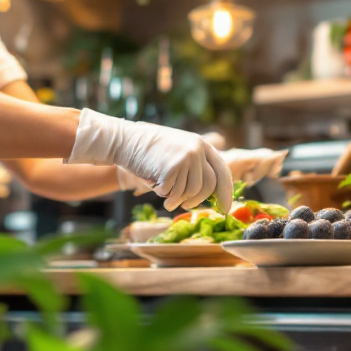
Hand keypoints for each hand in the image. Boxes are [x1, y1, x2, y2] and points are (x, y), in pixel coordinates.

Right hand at [118, 148, 284, 197]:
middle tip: (185, 207)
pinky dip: (162, 194)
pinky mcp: (172, 167)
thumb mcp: (179, 152)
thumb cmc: (149, 151)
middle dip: (196, 201)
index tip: (225, 209)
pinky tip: (154, 182)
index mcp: (202, 144)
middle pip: (208, 186)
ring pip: (189, 192)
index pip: (222, 172)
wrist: (125, 141)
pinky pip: (172, 192)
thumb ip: (194, 169)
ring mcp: (185, 157)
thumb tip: (209, 196)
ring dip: (176, 198)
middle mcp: (197, 149)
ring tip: (164, 194)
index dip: (226, 193)